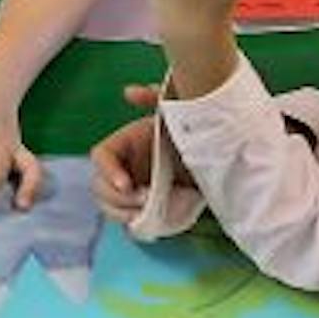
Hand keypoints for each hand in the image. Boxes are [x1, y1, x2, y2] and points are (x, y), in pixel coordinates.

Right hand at [88, 83, 194, 220]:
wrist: (218, 157)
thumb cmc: (193, 130)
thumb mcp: (174, 112)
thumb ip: (153, 97)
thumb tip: (128, 92)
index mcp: (124, 145)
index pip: (101, 157)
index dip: (108, 172)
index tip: (128, 184)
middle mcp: (122, 169)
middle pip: (99, 188)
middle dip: (116, 199)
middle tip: (144, 202)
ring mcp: (132, 191)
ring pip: (110, 208)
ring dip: (124, 214)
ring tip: (148, 213)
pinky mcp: (144, 209)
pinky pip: (129, 222)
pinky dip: (136, 225)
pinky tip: (153, 222)